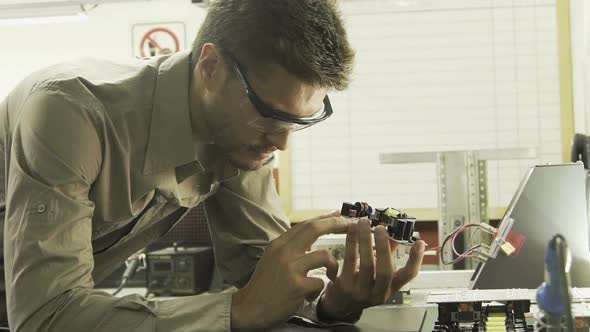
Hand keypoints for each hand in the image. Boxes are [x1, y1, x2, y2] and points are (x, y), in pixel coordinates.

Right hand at [231, 215, 349, 330]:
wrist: (249, 308)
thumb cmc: (264, 285)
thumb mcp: (272, 259)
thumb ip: (289, 248)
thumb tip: (310, 237)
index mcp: (278, 244)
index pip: (305, 224)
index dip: (324, 218)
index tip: (338, 215)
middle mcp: (284, 251)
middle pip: (314, 229)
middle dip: (335, 224)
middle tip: (349, 225)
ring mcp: (290, 268)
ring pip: (325, 256)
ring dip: (333, 266)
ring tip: (331, 276)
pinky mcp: (297, 286)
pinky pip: (320, 282)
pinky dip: (318, 290)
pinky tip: (309, 296)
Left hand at [318, 218, 425, 321]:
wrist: (340, 305)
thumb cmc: (361, 285)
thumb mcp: (377, 274)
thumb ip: (387, 255)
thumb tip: (395, 233)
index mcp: (390, 288)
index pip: (408, 276)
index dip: (415, 260)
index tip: (420, 243)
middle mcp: (378, 292)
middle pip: (385, 270)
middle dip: (384, 247)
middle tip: (381, 227)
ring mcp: (361, 291)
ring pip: (366, 264)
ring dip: (365, 240)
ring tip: (364, 223)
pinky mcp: (345, 286)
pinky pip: (349, 261)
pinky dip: (351, 243)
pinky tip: (352, 230)